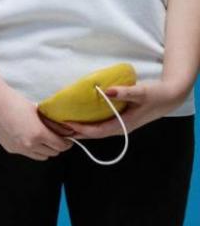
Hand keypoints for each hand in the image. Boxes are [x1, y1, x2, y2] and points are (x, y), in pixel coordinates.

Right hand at [0, 84, 72, 160]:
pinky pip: (27, 154)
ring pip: (40, 157)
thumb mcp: (38, 111)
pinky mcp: (9, 148)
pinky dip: (32, 149)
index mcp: (38, 134)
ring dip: (45, 150)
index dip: (67, 142)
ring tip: (44, 139)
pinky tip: (29, 138)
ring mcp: (18, 148)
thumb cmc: (14, 102)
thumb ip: (52, 123)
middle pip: (52, 153)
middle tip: (57, 138)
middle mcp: (28, 145)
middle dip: (56, 146)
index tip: (67, 139)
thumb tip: (65, 130)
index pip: (60, 146)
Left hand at [65, 80, 189, 138]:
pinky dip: (87, 124)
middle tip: (56, 127)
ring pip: (95, 132)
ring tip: (61, 125)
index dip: (80, 129)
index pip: (96, 131)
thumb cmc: (156, 95)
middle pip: (92, 135)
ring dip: (79, 130)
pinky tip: (77, 118)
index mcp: (122, 125)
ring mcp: (118, 126)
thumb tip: (106, 90)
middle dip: (74, 132)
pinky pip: (99, 126)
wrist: (170, 97)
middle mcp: (118, 129)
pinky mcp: (118, 121)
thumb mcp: (141, 92)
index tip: (65, 123)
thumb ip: (124, 92)